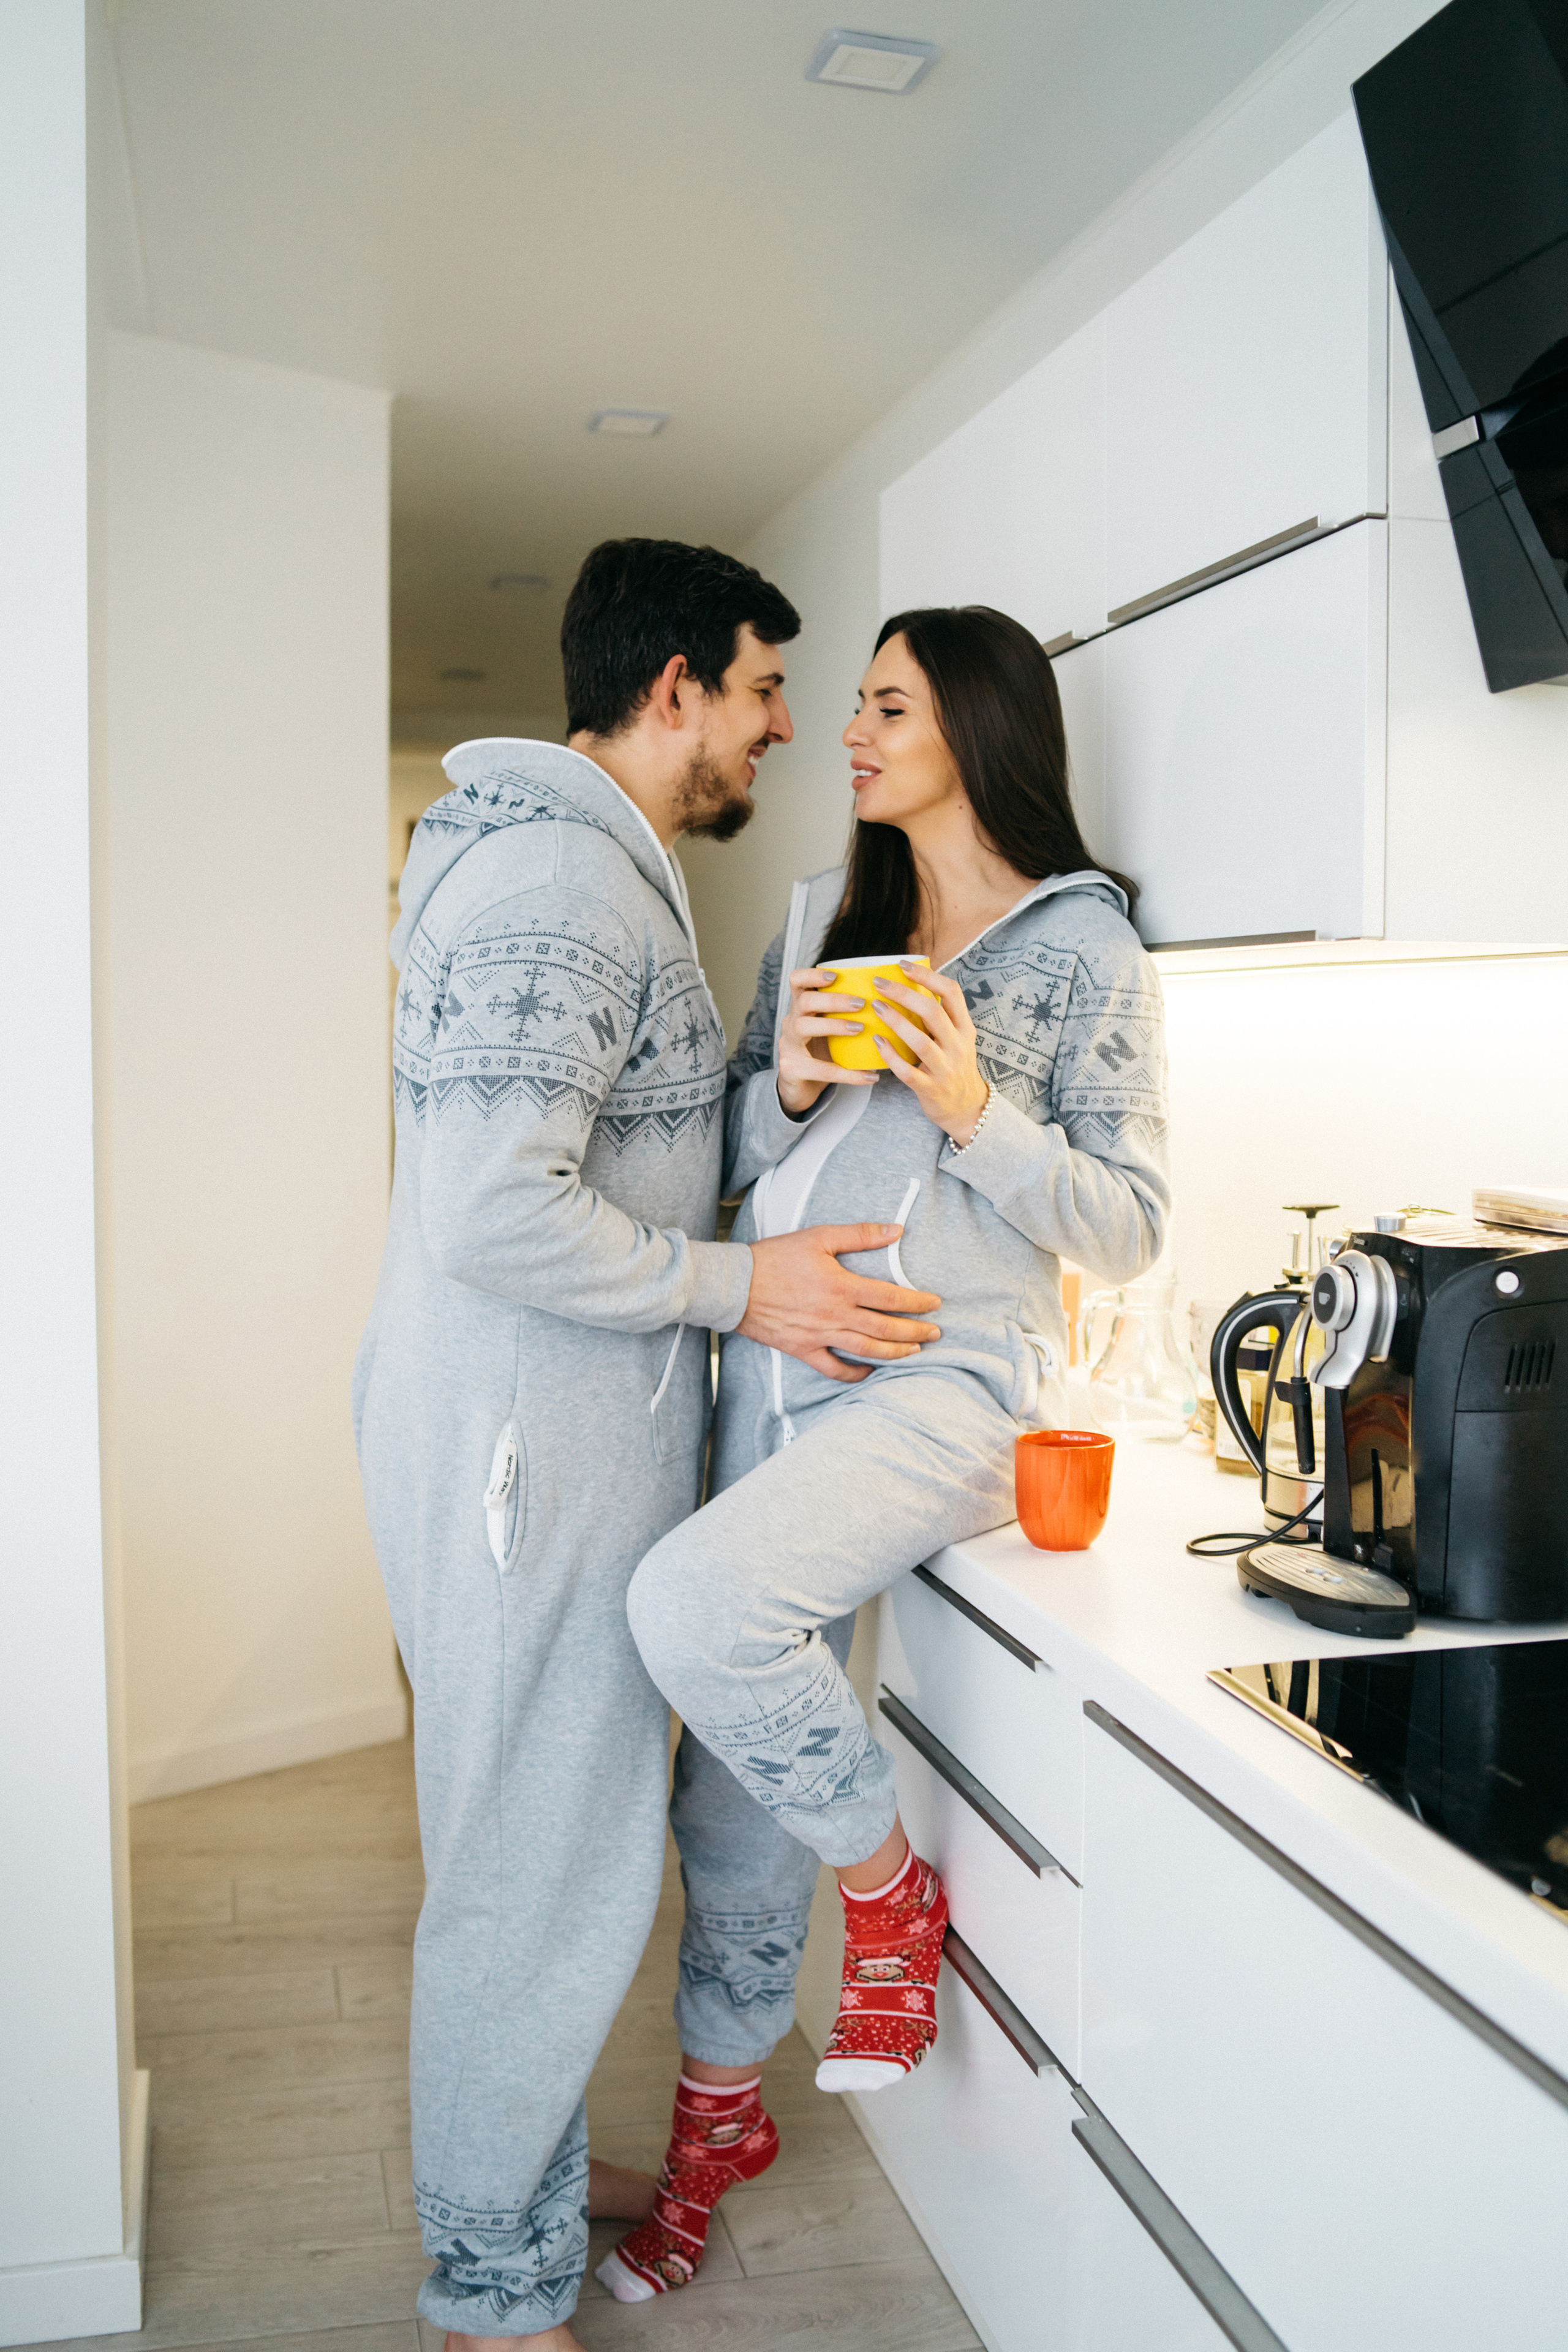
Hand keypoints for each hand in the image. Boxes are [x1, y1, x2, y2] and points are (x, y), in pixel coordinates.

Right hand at [739, 1224, 940, 1382]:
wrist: (735, 1285)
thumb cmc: (775, 1257)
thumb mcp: (818, 1237)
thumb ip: (860, 1234)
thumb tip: (896, 1230)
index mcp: (841, 1287)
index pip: (890, 1298)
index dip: (917, 1303)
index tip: (935, 1304)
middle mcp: (835, 1315)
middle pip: (885, 1330)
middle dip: (915, 1332)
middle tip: (936, 1333)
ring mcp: (819, 1336)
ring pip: (866, 1351)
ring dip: (895, 1353)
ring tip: (916, 1352)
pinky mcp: (803, 1349)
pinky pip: (833, 1368)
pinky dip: (854, 1373)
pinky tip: (870, 1371)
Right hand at [776, 966, 879, 1117]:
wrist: (800, 1091)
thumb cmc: (822, 1054)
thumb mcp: (830, 1030)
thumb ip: (847, 1015)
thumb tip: (890, 1002)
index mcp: (800, 1009)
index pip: (797, 981)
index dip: (813, 975)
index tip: (835, 975)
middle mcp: (790, 1023)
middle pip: (804, 1001)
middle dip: (833, 999)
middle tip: (861, 1003)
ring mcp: (788, 1047)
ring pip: (804, 1027)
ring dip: (834, 1025)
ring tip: (860, 1028)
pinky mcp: (792, 1070)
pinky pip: (821, 1069)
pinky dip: (848, 1073)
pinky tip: (870, 1076)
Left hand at [870, 964, 990, 1144]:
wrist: (967, 1108)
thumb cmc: (954, 1066)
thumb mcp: (957, 1038)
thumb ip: (940, 1016)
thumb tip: (910, 984)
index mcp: (964, 1028)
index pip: (951, 992)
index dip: (927, 976)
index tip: (903, 965)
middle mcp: (958, 1046)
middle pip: (933, 1012)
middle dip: (904, 993)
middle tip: (879, 983)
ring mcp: (945, 1068)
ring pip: (920, 1041)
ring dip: (896, 1021)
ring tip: (876, 1007)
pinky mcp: (930, 1088)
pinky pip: (908, 1071)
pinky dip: (891, 1055)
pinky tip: (877, 1042)